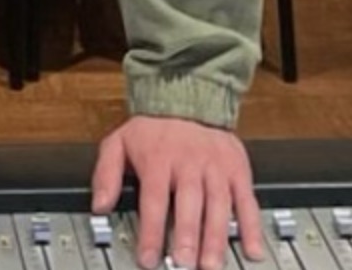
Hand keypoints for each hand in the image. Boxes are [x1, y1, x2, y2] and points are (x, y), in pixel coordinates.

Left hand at [92, 116, 263, 267]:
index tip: (148, 258)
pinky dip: (251, 227)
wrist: (189, 98)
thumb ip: (106, 175)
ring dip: (216, 237)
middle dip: (187, 236)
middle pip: (189, 204)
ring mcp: (216, 167)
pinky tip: (252, 249)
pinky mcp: (237, 170)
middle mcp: (190, 163)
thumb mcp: (119, 143)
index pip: (154, 200)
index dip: (151, 232)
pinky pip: (247, 200)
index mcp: (159, 158)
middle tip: (184, 263)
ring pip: (219, 205)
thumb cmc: (153, 129)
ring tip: (212, 264)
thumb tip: (99, 206)